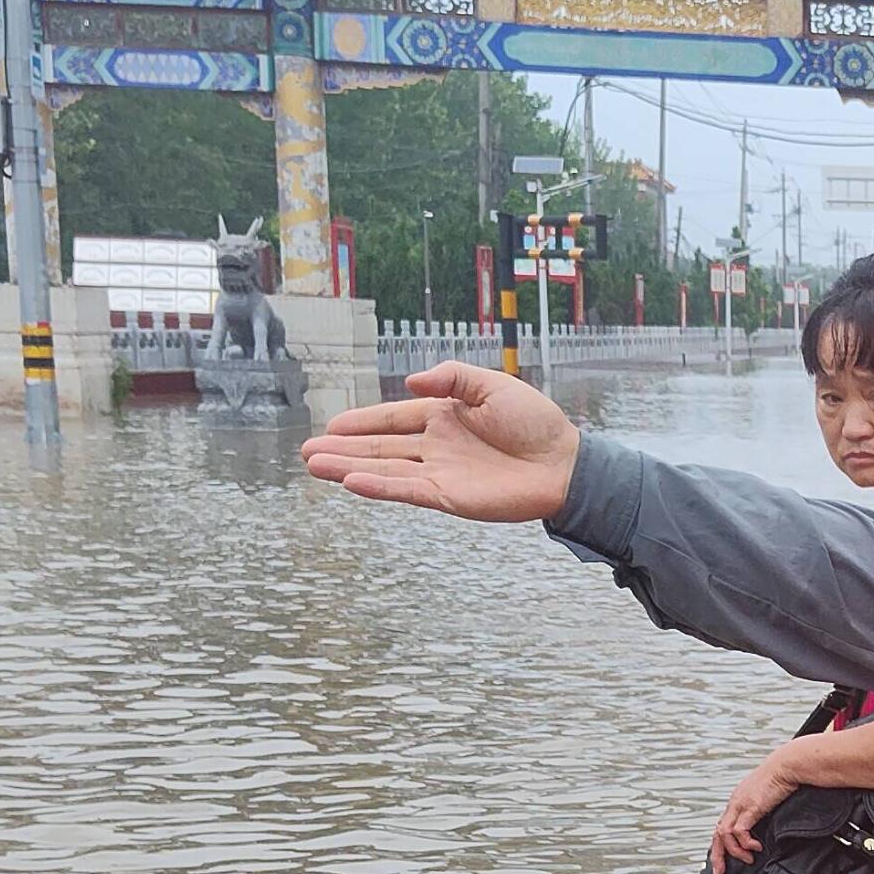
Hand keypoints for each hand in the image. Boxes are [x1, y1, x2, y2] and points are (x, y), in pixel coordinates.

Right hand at [302, 364, 582, 522]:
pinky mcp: (451, 497)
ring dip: (350, 468)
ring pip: (386, 470)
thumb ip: (451, 377)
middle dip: (343, 448)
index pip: (393, 419)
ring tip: (315, 466)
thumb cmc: (535, 422)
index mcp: (443, 416)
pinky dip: (381, 487)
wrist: (565, 462)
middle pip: (380, 448)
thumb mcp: (491, 384)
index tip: (331, 424)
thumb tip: (411, 379)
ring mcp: (440, 473)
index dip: (362, 422)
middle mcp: (436, 446)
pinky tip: (353, 483)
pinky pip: (408, 490)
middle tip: (307, 451)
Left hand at [710, 751, 795, 867]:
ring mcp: (741, 805)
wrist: (789, 765)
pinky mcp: (751, 807)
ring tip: (748, 859)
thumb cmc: (784, 777)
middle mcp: (735, 803)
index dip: (721, 846)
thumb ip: (764, 810)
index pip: (722, 826)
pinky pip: (739, 831)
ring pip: (724, 834)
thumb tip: (767, 826)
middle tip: (719, 872)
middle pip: (717, 833)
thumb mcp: (769, 797)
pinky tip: (756, 847)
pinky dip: (745, 843)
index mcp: (738, 801)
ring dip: (735, 851)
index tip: (723, 861)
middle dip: (717, 855)